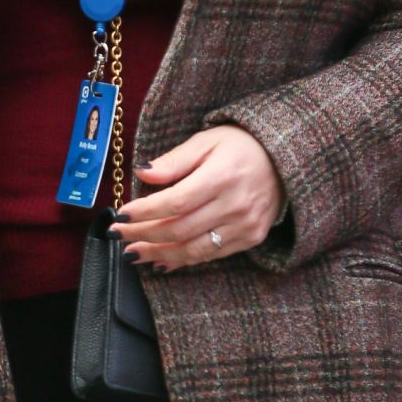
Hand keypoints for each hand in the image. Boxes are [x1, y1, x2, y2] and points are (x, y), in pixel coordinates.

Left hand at [109, 124, 285, 271]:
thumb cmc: (239, 146)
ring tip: (134, 253)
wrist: (283, 160)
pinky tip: (162, 259)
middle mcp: (235, 204)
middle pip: (180, 229)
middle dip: (144, 235)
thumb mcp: (205, 142)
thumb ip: (173, 161)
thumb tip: (141, 173)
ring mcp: (245, 225)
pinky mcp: (251, 238)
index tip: (121, 216)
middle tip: (119, 236)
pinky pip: (210, 255)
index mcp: (222, 176)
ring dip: (159, 253)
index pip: (175, 202)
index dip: (145, 212)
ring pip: (193, 249)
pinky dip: (183, 260)